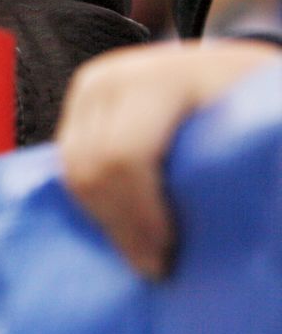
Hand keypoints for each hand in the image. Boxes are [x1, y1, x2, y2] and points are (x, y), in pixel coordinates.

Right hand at [57, 39, 281, 278]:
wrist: (232, 66)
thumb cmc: (256, 101)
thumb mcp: (263, 122)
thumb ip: (244, 160)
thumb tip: (247, 230)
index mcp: (160, 80)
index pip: (124, 156)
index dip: (140, 215)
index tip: (166, 259)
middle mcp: (112, 78)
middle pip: (89, 166)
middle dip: (118, 225)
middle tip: (153, 267)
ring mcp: (89, 88)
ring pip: (71, 169)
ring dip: (103, 219)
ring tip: (142, 251)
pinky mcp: (78, 103)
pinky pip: (70, 164)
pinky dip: (94, 202)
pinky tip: (128, 224)